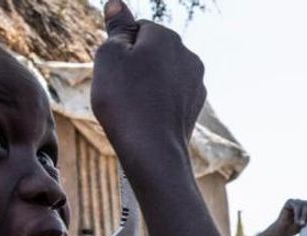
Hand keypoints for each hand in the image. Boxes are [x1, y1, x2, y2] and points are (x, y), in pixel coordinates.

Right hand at [91, 0, 206, 162]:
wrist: (153, 150)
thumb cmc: (125, 100)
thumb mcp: (109, 56)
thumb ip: (116, 27)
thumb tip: (117, 4)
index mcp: (166, 36)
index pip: (136, 29)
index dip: (119, 48)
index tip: (114, 70)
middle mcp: (188, 54)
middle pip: (152, 51)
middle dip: (136, 64)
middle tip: (121, 89)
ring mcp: (196, 81)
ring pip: (162, 74)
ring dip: (148, 83)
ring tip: (135, 105)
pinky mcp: (196, 104)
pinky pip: (171, 95)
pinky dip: (159, 101)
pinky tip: (149, 117)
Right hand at [272, 198, 306, 235]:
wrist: (284, 232)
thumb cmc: (297, 229)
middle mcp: (305, 202)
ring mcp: (298, 201)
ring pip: (305, 206)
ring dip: (304, 216)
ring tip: (302, 225)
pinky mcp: (290, 201)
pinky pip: (296, 206)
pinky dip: (297, 215)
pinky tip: (296, 222)